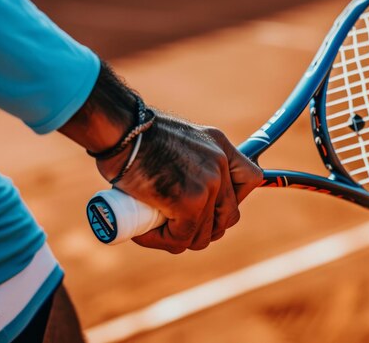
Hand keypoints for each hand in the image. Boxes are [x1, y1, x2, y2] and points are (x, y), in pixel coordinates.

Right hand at [97, 113, 262, 252]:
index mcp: (219, 145)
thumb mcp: (175, 139)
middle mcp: (221, 163)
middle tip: (177, 228)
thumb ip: (188, 159)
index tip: (210, 208)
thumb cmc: (133, 133)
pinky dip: (161, 241)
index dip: (232, 201)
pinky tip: (143, 233)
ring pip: (204, 233)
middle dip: (204, 228)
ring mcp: (209, 183)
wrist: (118, 127)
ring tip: (153, 229)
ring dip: (179, 239)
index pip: (250, 178)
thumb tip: (184, 188)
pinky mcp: (190, 203)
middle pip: (229, 215)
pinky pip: (182, 238)